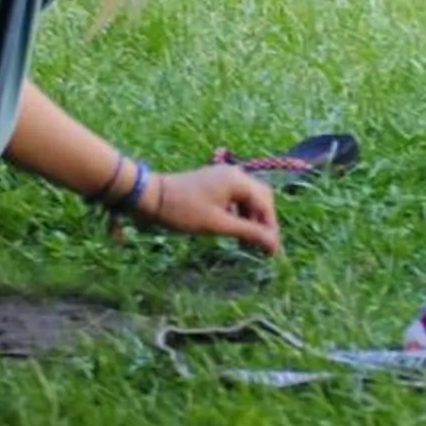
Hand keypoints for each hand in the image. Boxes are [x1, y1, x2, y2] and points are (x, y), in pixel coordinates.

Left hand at [137, 164, 284, 254]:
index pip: (265, 204)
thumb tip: (274, 244)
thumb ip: (248, 232)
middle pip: (260, 198)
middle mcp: (234, 174)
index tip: (271, 251)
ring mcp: (223, 177)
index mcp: (238, 181)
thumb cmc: (184, 211)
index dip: (270, 227)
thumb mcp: (217, 224)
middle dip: (263, 222)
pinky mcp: (213, 183)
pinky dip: (237, 213)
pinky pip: (234, 197)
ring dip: (250, 218)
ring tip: (246, 241)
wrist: (150, 197)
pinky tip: (232, 229)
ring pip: (247, 198)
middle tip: (261, 245)